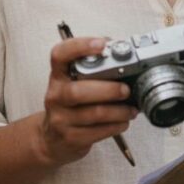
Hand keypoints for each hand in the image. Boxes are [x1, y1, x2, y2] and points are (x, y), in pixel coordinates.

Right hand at [36, 37, 138, 166]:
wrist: (52, 139)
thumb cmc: (70, 106)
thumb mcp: (73, 83)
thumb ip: (92, 68)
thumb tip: (121, 51)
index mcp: (58, 76)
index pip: (60, 55)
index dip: (80, 47)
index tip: (102, 44)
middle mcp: (56, 96)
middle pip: (77, 91)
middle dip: (108, 90)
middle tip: (126, 89)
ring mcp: (61, 119)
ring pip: (93, 114)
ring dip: (118, 111)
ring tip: (131, 109)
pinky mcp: (71, 138)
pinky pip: (98, 132)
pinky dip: (116, 125)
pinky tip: (123, 121)